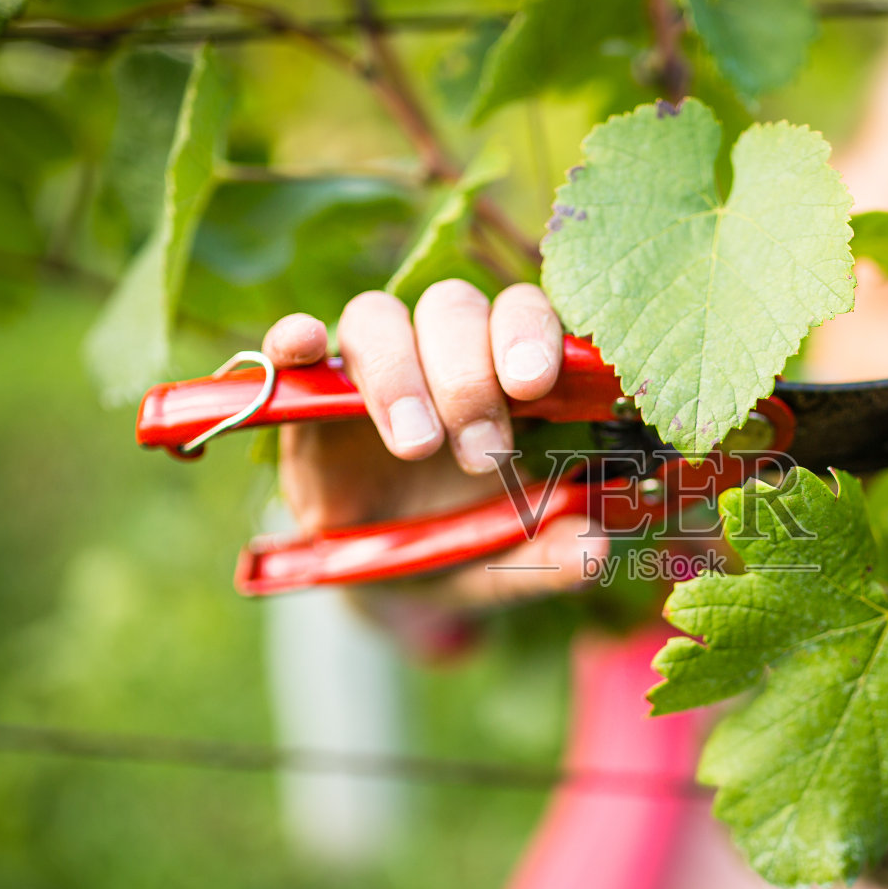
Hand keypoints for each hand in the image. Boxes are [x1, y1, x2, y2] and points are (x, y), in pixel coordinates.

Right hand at [261, 281, 608, 608]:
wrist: (385, 579)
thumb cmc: (463, 546)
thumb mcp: (511, 565)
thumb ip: (553, 556)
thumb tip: (595, 550)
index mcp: (507, 379)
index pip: (525, 317)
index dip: (530, 336)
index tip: (533, 385)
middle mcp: (442, 355)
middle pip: (455, 308)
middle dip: (469, 378)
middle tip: (481, 453)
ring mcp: (372, 367)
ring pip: (380, 316)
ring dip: (398, 374)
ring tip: (416, 446)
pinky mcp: (307, 391)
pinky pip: (292, 343)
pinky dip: (295, 337)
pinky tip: (303, 345)